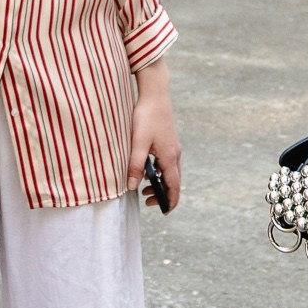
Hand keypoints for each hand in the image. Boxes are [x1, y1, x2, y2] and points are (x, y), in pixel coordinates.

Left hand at [126, 66, 180, 211]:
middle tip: (146, 201)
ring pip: (170, 172)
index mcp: (169, 157)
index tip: (163, 212)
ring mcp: (173, 147)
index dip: (169, 201)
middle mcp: (175, 154)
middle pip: (174, 181)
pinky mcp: (169, 141)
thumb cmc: (146, 117)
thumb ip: (135, 166)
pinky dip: (159, 172)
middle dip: (162, 194)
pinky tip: (147, 169)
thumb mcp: (137, 143)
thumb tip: (132, 187)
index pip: (173, 186)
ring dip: (160, 183)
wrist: (155, 95)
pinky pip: (167, 163)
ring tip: (143, 187)